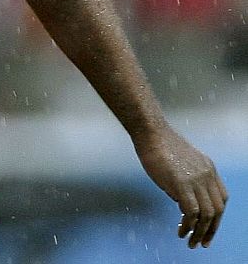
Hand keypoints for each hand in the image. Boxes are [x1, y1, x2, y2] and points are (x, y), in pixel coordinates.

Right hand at [136, 124, 227, 248]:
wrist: (149, 130)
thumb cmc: (157, 143)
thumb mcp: (180, 162)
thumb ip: (187, 180)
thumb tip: (182, 202)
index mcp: (209, 168)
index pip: (221, 199)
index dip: (216, 216)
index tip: (207, 228)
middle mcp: (208, 175)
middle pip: (218, 210)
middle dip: (211, 229)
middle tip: (202, 242)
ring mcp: (196, 180)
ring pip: (207, 215)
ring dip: (200, 232)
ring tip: (190, 242)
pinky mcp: (183, 184)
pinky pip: (192, 213)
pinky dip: (188, 226)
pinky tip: (181, 231)